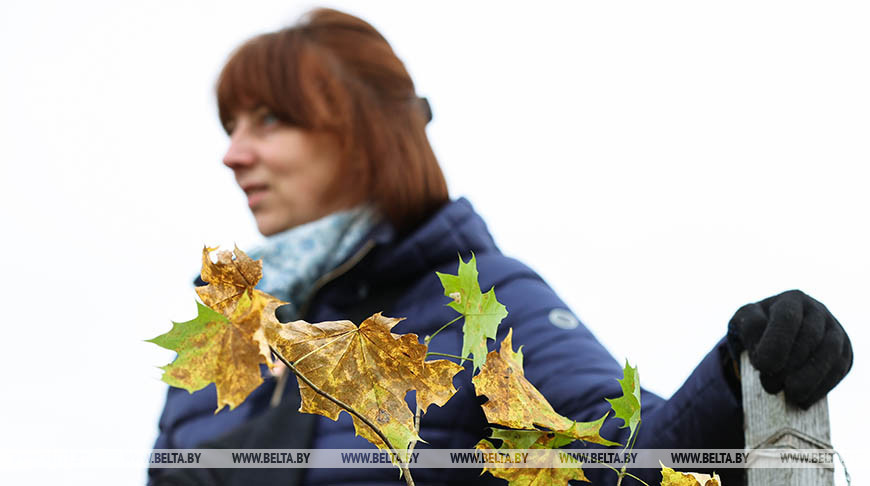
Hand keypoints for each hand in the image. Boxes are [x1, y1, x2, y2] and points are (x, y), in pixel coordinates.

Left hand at [727, 289, 851, 408]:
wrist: (774, 339)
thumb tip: (762, 352)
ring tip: (791, 394)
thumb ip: (749, 329)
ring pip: (829, 352)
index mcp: (790, 300)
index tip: (763, 367)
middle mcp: (816, 310)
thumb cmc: (756, 330)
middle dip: (789, 365)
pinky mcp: (844, 350)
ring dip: (810, 377)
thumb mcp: (743, 324)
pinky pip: (839, 367)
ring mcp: (833, 329)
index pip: (787, 318)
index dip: (776, 343)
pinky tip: (804, 398)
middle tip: (770, 385)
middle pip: (809, 337)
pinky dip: (822, 385)